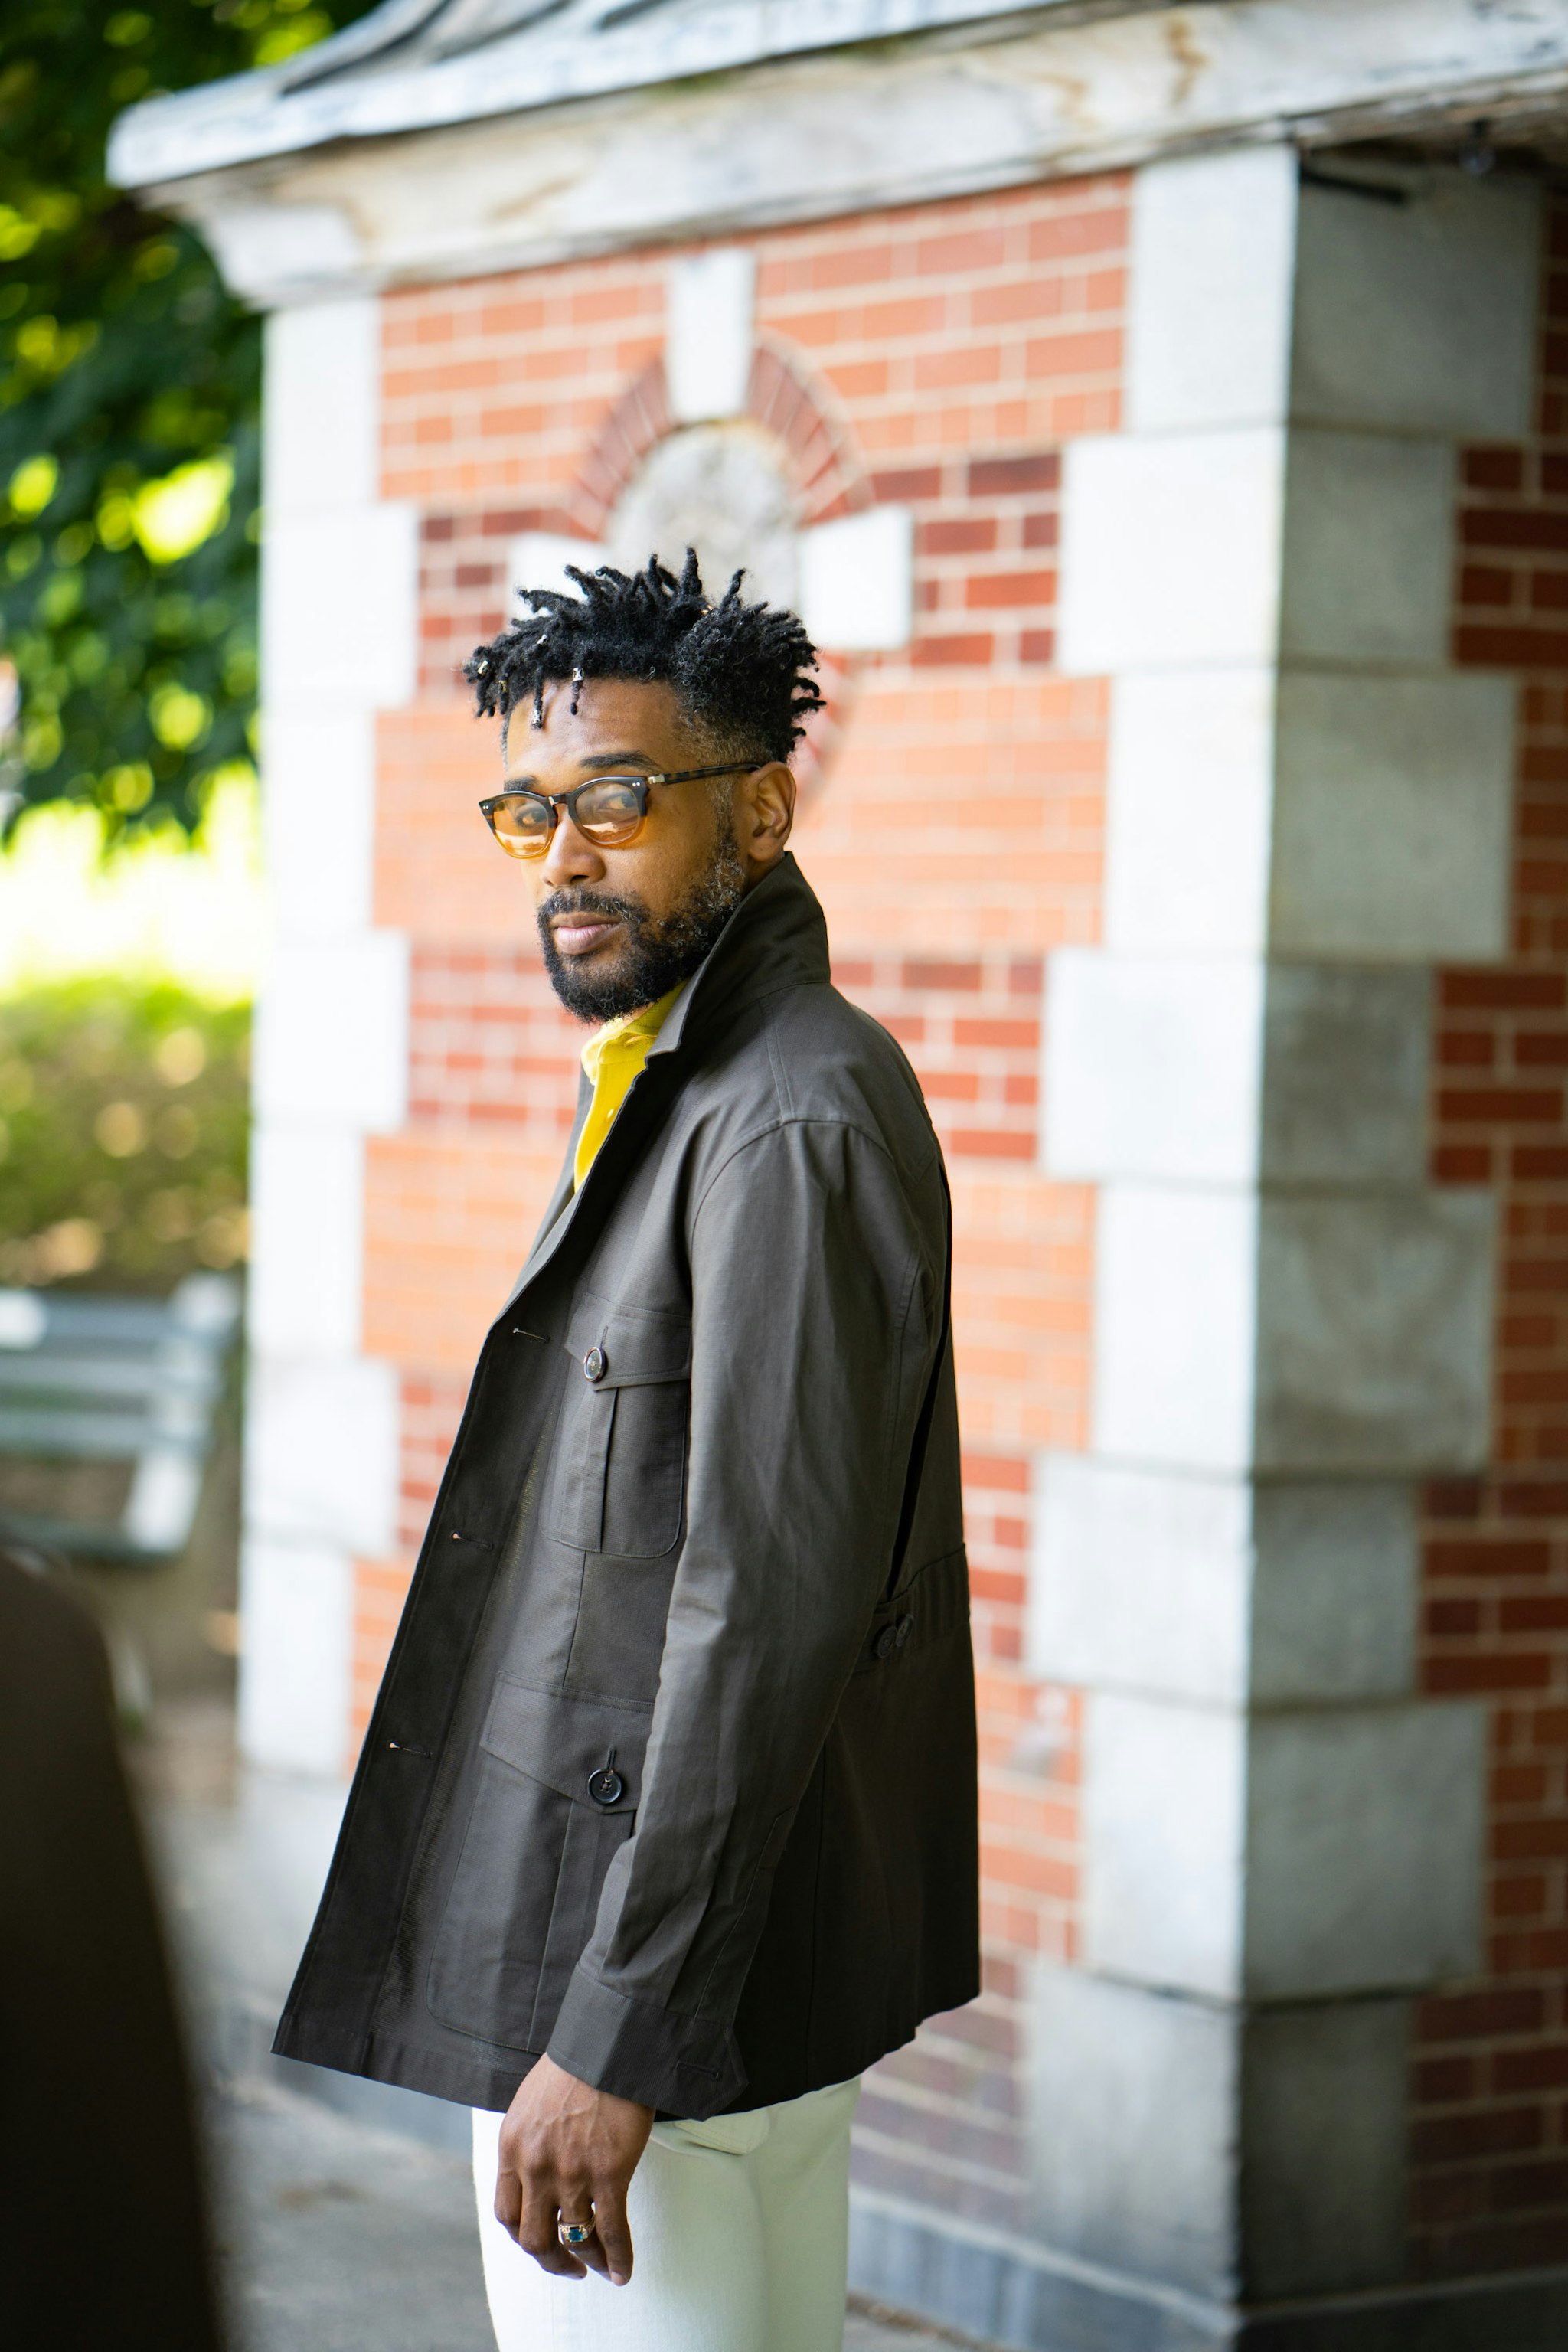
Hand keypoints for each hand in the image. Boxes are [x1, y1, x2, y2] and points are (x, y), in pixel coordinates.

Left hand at [494, 2053, 653, 2284]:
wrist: (605, 2045)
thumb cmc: (572, 2067)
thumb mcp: (529, 2104)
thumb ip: (526, 2141)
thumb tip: (532, 2169)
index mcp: (512, 2149)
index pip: (507, 2214)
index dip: (523, 2236)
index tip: (540, 2243)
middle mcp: (536, 2168)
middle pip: (534, 2239)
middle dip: (552, 2261)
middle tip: (568, 2268)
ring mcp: (572, 2174)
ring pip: (575, 2239)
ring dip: (588, 2260)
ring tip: (600, 2268)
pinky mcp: (609, 2174)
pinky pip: (612, 2231)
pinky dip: (618, 2257)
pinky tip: (623, 2272)